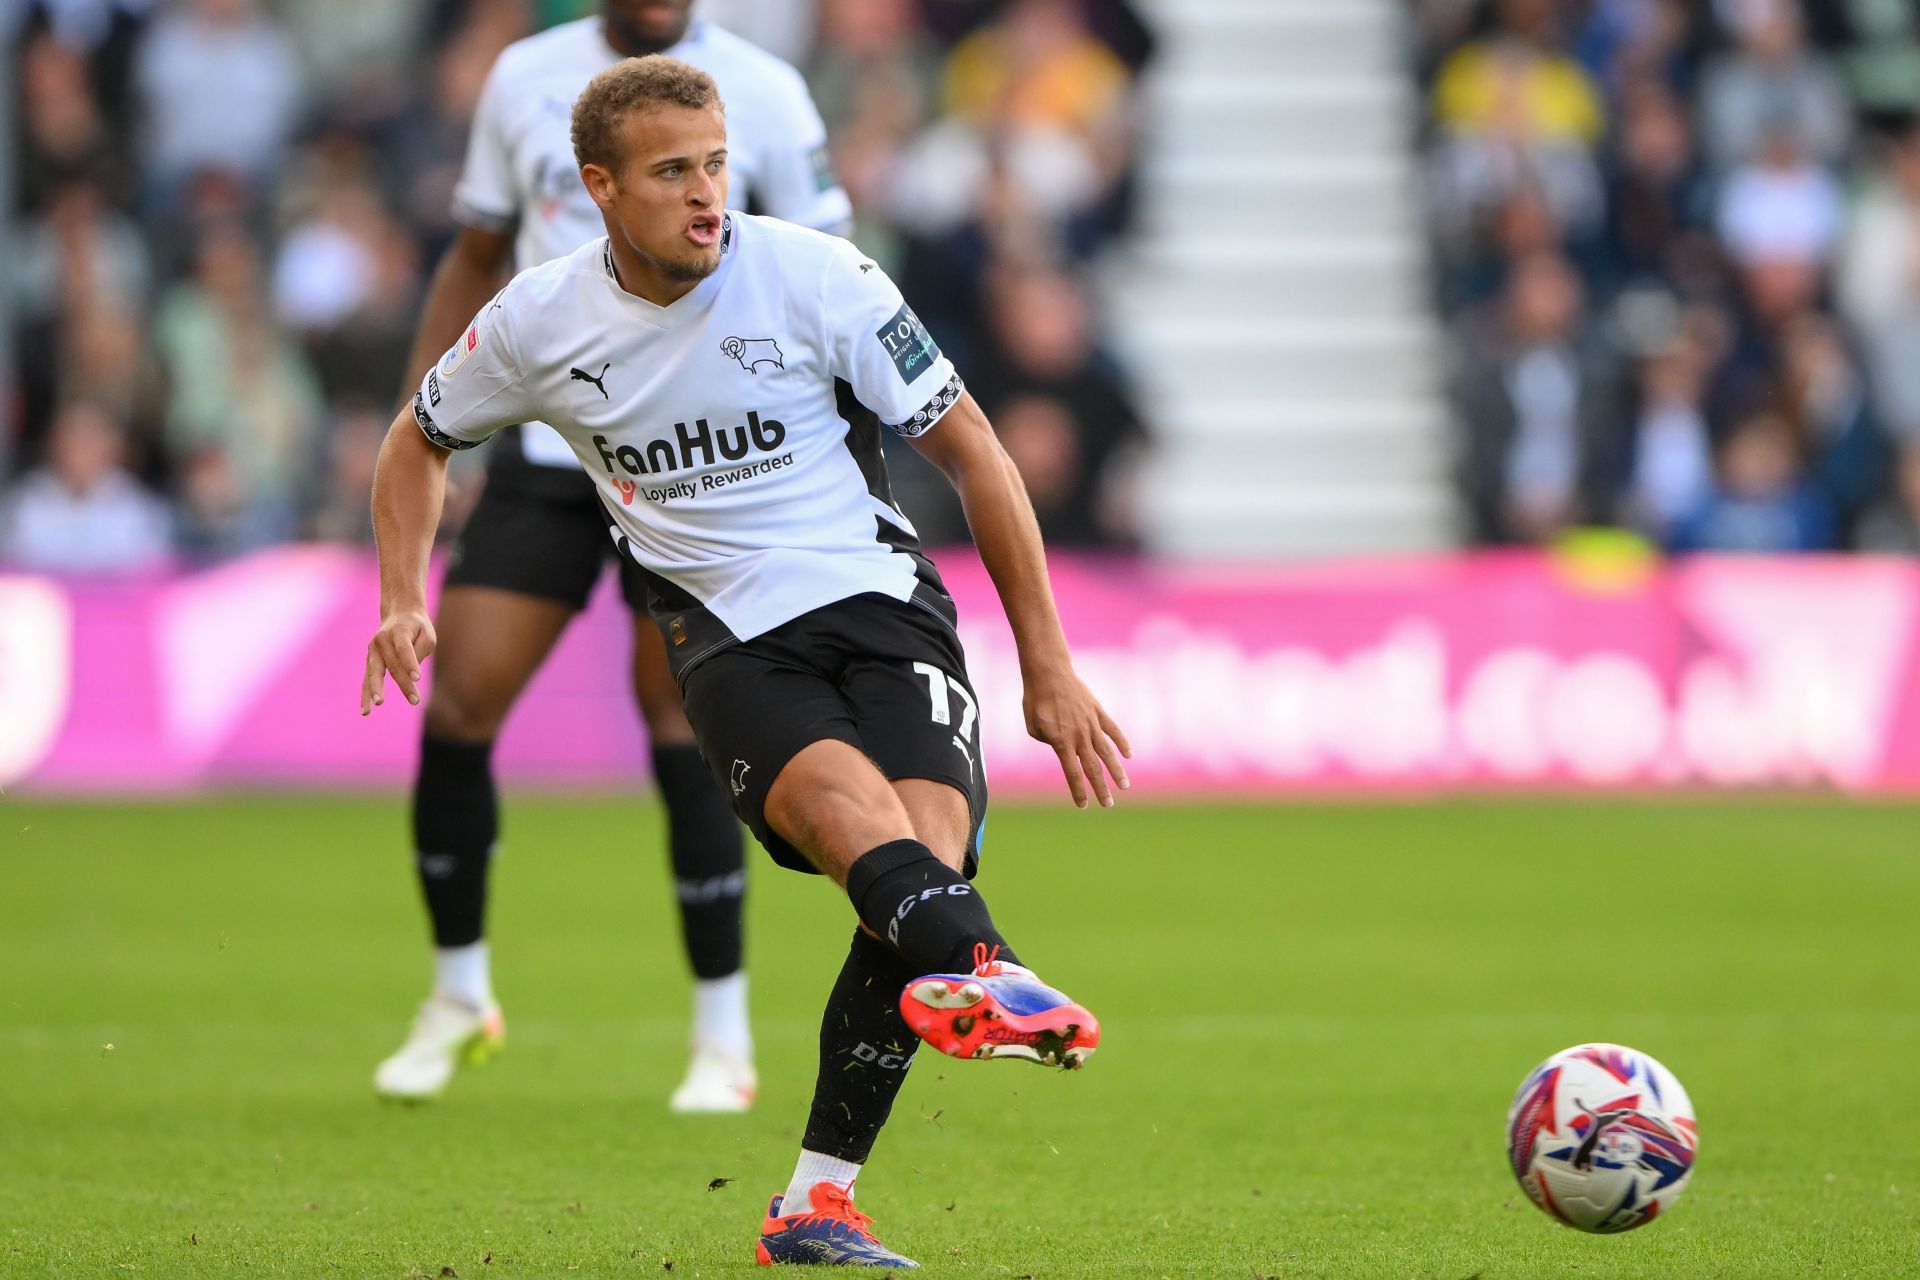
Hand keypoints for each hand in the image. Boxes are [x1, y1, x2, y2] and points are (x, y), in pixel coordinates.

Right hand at [361, 607, 435, 714]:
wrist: (398, 614)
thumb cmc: (417, 628)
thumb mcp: (427, 634)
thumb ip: (420, 652)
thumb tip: (409, 674)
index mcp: (399, 630)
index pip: (404, 648)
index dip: (410, 663)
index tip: (418, 678)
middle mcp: (382, 640)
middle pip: (392, 664)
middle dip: (403, 683)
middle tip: (414, 700)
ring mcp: (373, 650)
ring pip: (374, 672)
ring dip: (376, 689)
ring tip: (378, 704)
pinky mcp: (370, 660)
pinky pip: (367, 679)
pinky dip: (366, 694)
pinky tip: (365, 710)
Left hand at [1023, 664, 1130, 808]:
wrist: (1048, 672)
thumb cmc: (1035, 699)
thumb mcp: (1033, 727)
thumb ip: (1049, 742)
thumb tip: (1062, 747)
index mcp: (1061, 742)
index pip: (1073, 773)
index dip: (1079, 791)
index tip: (1084, 805)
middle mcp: (1079, 735)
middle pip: (1093, 768)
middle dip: (1101, 788)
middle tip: (1108, 804)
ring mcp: (1091, 723)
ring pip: (1107, 752)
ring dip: (1116, 771)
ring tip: (1124, 785)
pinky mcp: (1097, 711)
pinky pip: (1113, 729)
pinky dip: (1122, 742)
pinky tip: (1129, 755)